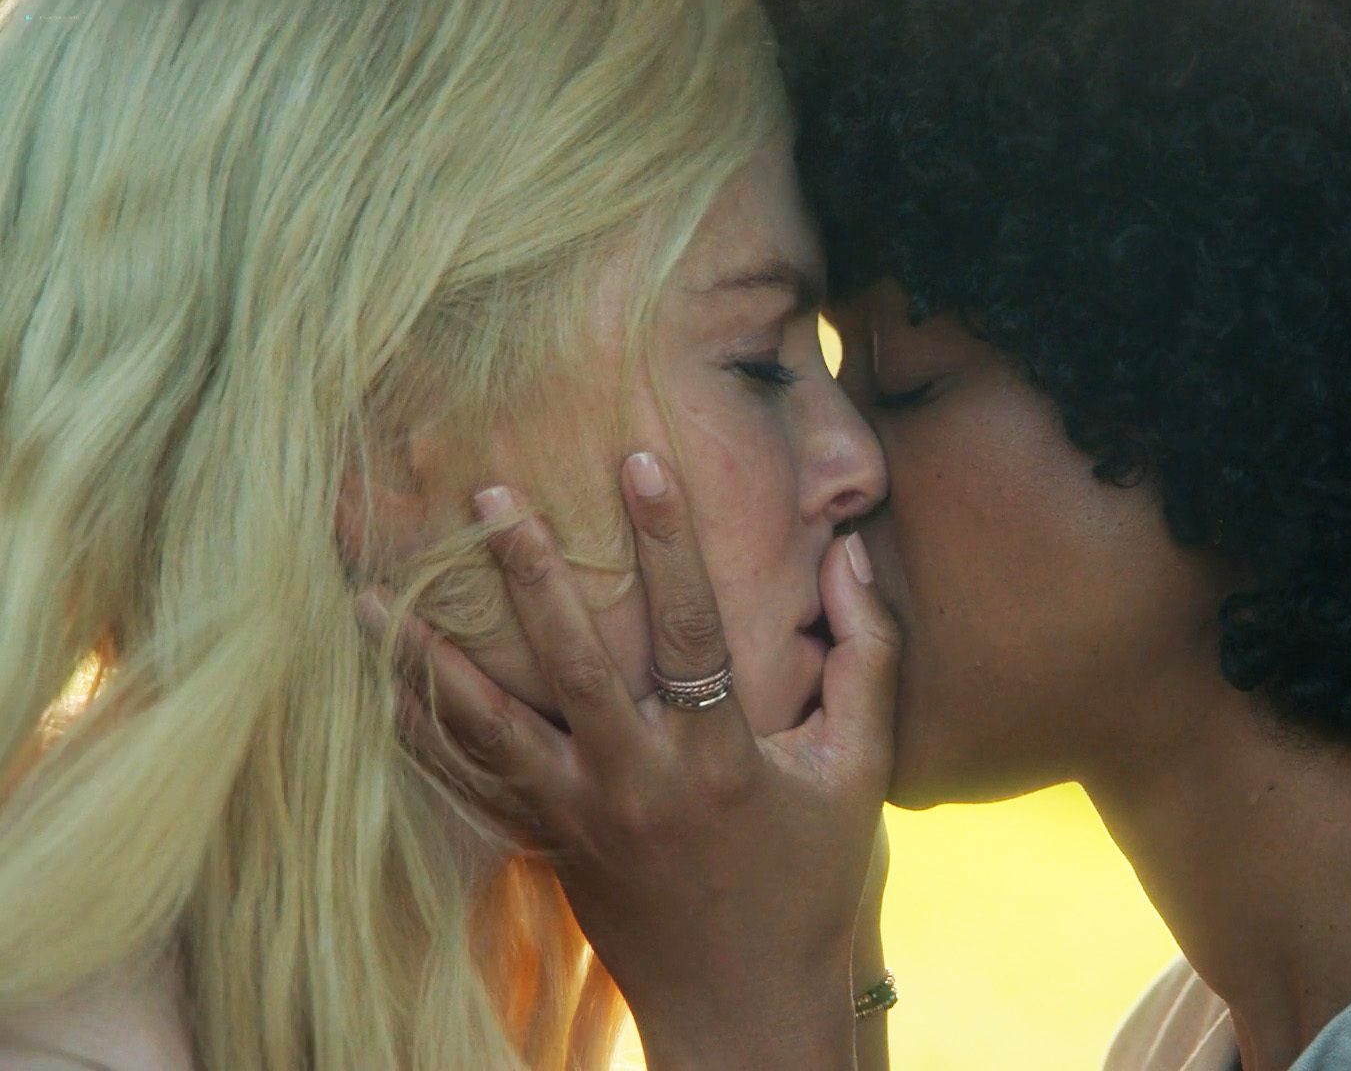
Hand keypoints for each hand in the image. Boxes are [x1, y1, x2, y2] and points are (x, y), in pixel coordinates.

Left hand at [356, 452, 897, 1069]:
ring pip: (487, 727)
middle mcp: (638, 782)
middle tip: (488, 497)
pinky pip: (470, 783)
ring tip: (370, 594)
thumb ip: (866, 658)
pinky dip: (424, 731)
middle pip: (570, 664)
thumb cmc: (811, 880)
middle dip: (528, 574)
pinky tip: (386, 682)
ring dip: (427, 657)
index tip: (640, 461)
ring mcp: (581, 817)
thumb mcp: (858, 770)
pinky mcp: (549, 843)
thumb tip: (848, 554)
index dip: (669, 541)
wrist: (746, 1001)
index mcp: (719, 759)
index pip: (691, 628)